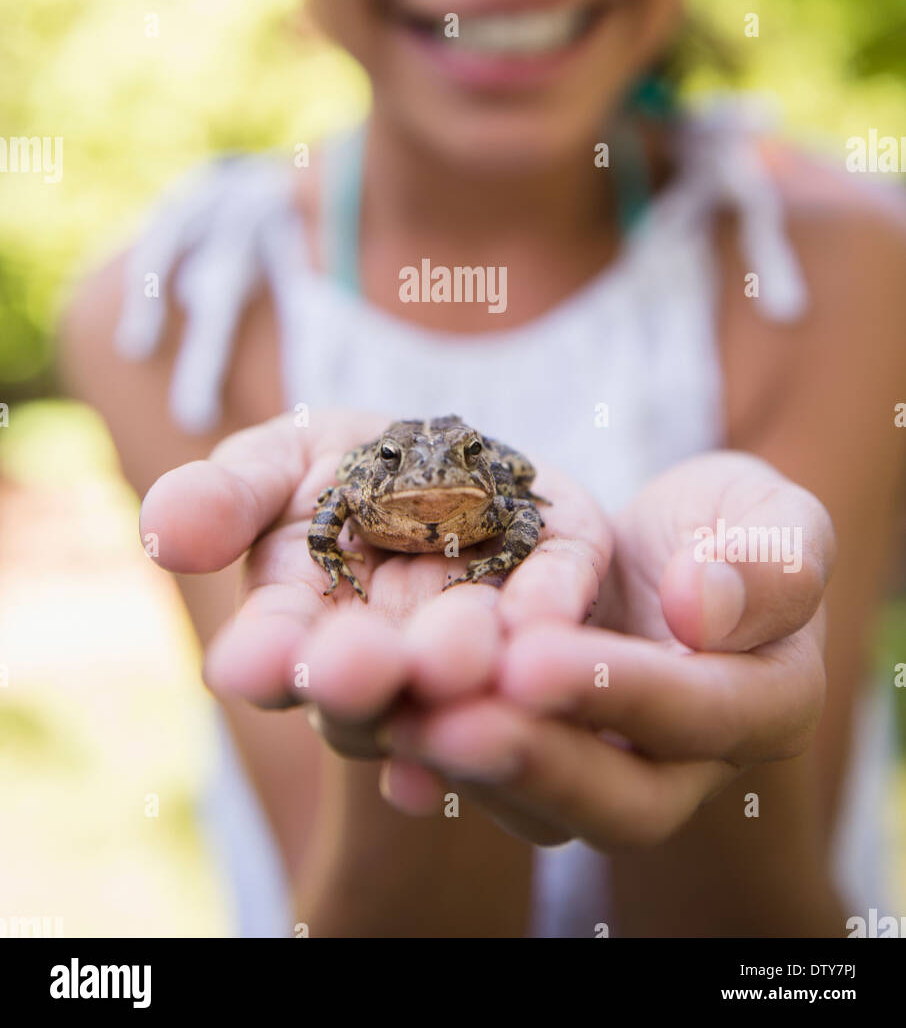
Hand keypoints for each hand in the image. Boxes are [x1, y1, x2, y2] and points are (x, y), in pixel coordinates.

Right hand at [138, 409, 612, 759]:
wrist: (449, 445)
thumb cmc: (346, 467)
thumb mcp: (275, 462)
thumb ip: (224, 498)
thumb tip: (161, 532)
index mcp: (306, 630)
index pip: (276, 657)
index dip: (265, 661)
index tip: (249, 664)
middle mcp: (391, 658)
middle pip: (374, 686)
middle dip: (365, 676)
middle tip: (364, 663)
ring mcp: (476, 633)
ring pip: (467, 672)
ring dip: (459, 666)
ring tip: (461, 653)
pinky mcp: (556, 586)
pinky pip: (555, 608)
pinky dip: (549, 616)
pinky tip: (548, 629)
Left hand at [377, 452, 834, 849]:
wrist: (669, 553)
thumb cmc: (730, 525)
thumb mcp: (772, 516)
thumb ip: (769, 559)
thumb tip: (702, 607)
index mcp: (767, 704)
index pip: (700, 713)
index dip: (620, 692)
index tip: (533, 659)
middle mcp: (689, 766)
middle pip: (619, 800)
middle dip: (528, 761)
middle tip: (445, 724)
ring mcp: (609, 774)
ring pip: (541, 806)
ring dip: (464, 768)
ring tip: (394, 722)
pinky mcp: (539, 761)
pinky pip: (487, 778)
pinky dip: (428, 756)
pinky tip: (369, 725)